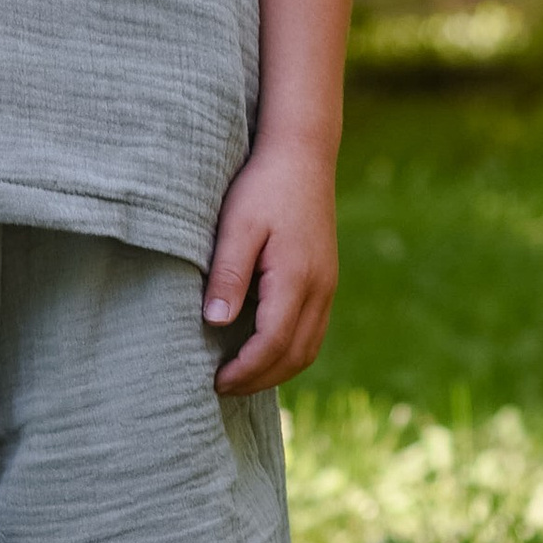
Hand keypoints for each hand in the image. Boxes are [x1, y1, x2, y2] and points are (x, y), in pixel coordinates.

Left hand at [202, 133, 339, 395]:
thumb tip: (214, 323)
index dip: (245, 370)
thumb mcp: (237, 225)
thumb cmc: (262, 187)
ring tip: (240, 377)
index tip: (215, 381)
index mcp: (297, 278)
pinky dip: (289, 352)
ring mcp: (327, 286)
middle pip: (296, 355)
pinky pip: (313, 331)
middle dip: (260, 379)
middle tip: (222, 387)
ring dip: (277, 370)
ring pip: (309, 348)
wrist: (302, 155)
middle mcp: (320, 288)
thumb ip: (228, 274)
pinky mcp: (325, 280)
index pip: (273, 343)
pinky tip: (262, 351)